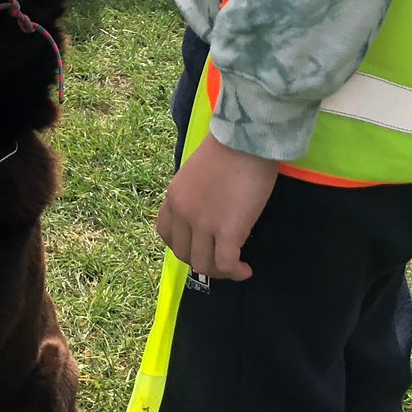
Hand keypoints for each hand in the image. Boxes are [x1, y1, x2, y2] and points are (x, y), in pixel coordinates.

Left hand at [156, 135, 279, 280]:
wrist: (246, 139)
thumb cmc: (230, 148)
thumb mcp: (197, 172)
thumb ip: (195, 195)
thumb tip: (208, 213)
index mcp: (173, 197)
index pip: (165, 233)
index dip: (182, 245)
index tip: (199, 245)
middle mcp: (182, 213)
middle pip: (183, 253)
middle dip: (202, 260)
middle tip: (221, 258)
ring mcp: (202, 224)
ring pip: (203, 264)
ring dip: (219, 271)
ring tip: (235, 266)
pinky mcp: (227, 231)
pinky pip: (226, 264)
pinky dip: (235, 272)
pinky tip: (246, 270)